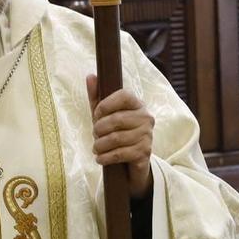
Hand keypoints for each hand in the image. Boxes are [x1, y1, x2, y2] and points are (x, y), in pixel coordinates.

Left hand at [86, 75, 154, 197]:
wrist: (132, 162)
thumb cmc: (116, 133)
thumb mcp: (105, 115)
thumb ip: (97, 96)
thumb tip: (91, 76)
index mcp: (137, 104)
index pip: (123, 95)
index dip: (105, 104)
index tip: (96, 114)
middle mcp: (146, 117)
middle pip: (116, 119)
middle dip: (99, 129)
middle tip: (95, 134)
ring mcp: (147, 135)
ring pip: (115, 138)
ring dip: (99, 145)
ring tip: (96, 148)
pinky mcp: (144, 152)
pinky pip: (120, 154)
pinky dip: (105, 157)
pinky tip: (100, 158)